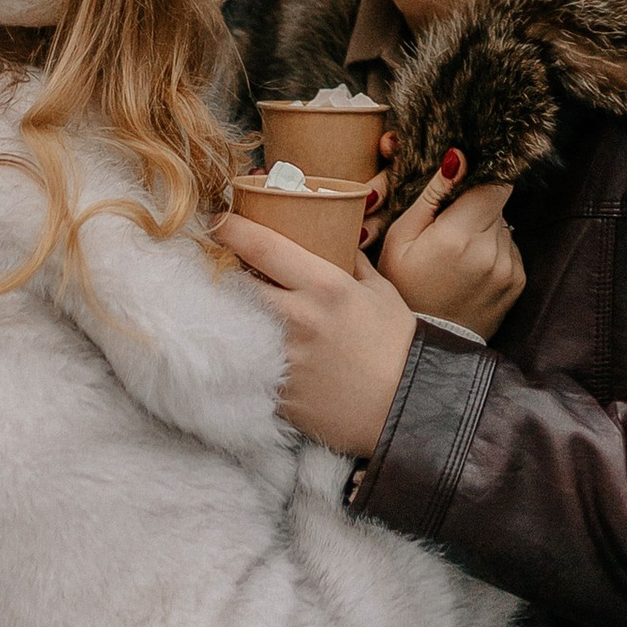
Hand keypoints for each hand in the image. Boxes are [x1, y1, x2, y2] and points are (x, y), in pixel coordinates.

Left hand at [220, 214, 419, 456]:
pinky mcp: (279, 391)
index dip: (232, 228)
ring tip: (241, 309)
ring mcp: (285, 357)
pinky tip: (262, 354)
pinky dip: (253, 355)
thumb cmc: (398, 345)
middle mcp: (298, 318)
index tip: (219, 220)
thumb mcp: (380, 291)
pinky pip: (253, 364)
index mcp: (324, 286)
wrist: (406, 405)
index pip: (262, 246)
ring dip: (237, 312)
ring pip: (239, 324)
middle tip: (224, 265)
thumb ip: (352, 262)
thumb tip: (336, 238)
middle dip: (226, 270)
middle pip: (237, 282)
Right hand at [377, 155, 524, 340]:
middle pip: (498, 202)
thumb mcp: (401, 238)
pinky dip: (493, 250)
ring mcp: (508, 268)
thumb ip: (432, 195)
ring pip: (504, 225)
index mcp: (459, 236)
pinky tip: (470, 267)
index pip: (495, 183)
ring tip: (457, 252)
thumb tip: (457, 158)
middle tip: (449, 224)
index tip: (468, 179)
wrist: (427, 344)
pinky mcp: (517, 281)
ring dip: (485, 228)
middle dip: (476, 204)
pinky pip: (510, 247)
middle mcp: (491, 250)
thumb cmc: (405, 287)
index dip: (484, 175)